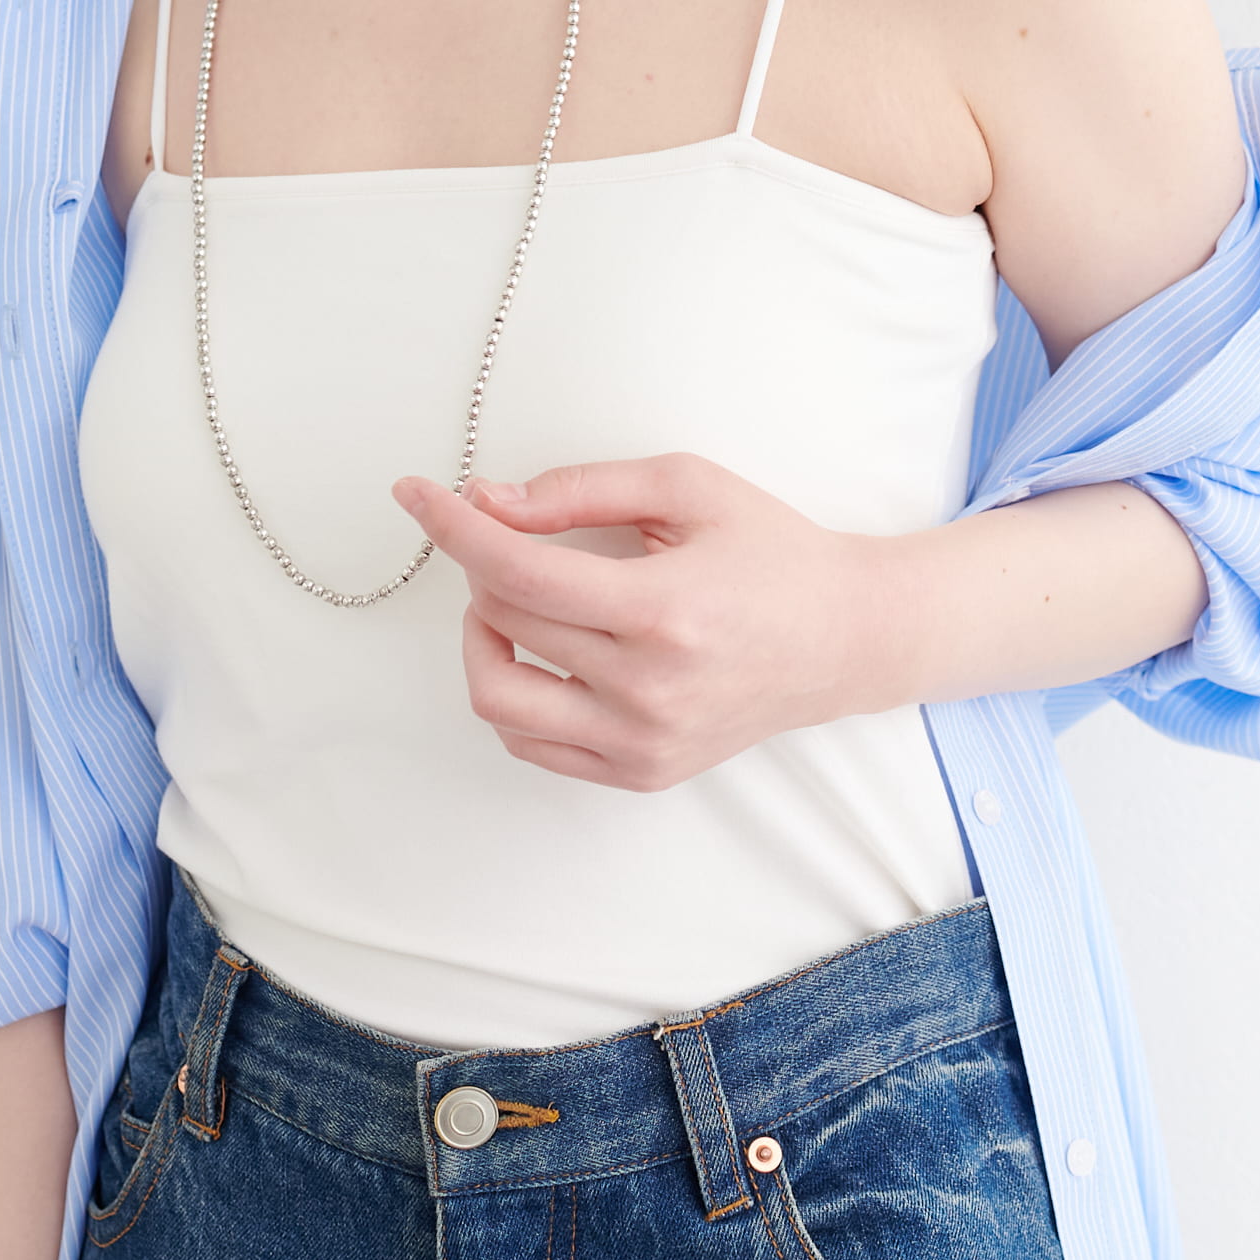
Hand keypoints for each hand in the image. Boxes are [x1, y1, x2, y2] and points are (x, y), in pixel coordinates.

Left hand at [390, 453, 889, 791]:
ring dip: (483, 637)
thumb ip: (582, 488)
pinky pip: (531, 742)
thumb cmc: (771, 552)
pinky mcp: (640, 773)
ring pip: (498, 697)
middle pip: (503, 622)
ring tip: (514, 601)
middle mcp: (649, 688)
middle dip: (484, 566)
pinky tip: (543, 650)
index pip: (516, 571)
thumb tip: (490, 502)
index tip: (416, 494)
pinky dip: (514, 690)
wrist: (843, 638)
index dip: (452, 527)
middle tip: (510, 536)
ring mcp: (642, 742)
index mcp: (664, 609)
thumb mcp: (687, 487)